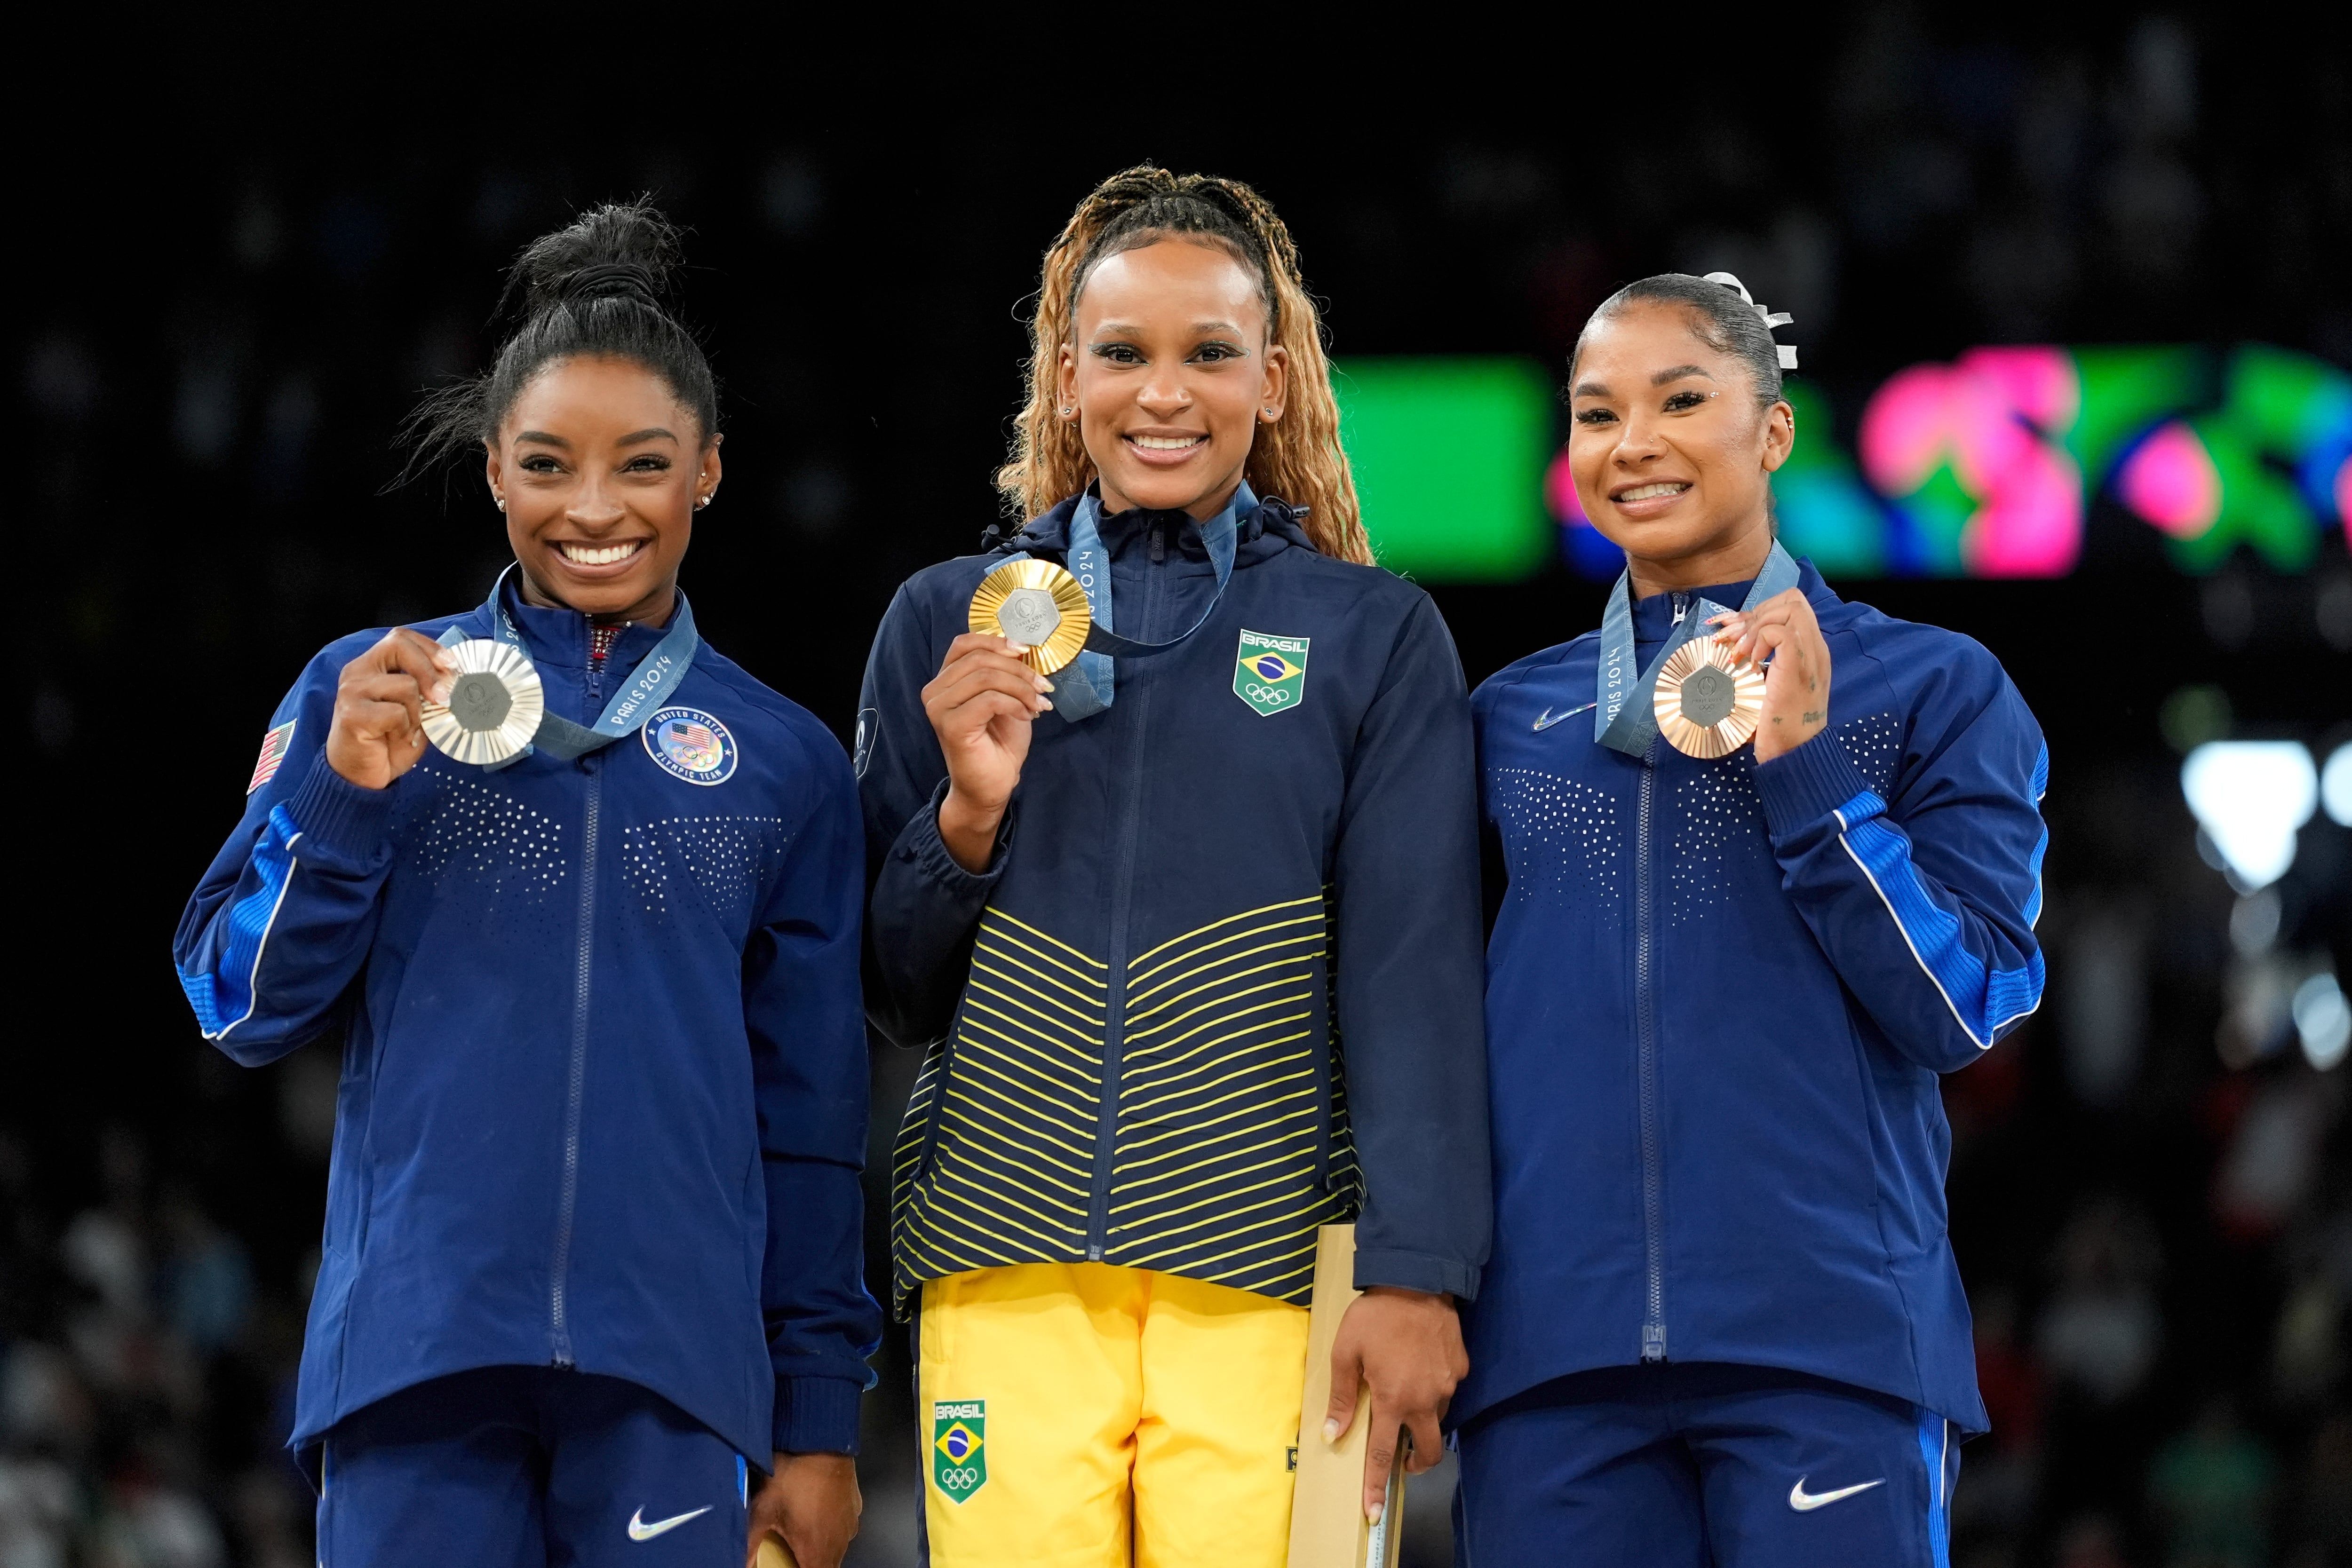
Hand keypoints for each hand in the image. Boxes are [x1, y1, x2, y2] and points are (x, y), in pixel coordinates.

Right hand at [326, 629, 455, 789]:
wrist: (361, 776)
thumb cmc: (388, 741)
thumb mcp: (414, 710)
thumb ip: (427, 690)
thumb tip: (457, 678)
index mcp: (371, 666)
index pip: (400, 637)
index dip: (430, 647)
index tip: (453, 666)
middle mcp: (357, 672)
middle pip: (399, 645)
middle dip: (430, 670)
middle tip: (445, 697)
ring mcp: (351, 691)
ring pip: (405, 685)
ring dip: (418, 712)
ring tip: (407, 730)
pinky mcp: (351, 714)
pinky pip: (396, 713)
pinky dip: (405, 730)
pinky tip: (397, 740)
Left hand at [745, 1451, 858, 1567]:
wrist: (821, 1440)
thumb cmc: (794, 1474)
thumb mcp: (763, 1509)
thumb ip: (750, 1542)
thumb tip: (742, 1561)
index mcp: (816, 1550)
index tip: (787, 1564)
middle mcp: (838, 1542)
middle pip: (826, 1566)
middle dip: (807, 1562)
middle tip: (790, 1550)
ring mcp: (849, 1525)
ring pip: (836, 1549)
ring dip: (820, 1548)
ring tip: (800, 1532)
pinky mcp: (855, 1508)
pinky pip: (843, 1529)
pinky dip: (830, 1529)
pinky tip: (815, 1513)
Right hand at [921, 632, 1053, 871]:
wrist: (991, 786)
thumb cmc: (998, 743)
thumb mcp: (1006, 697)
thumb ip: (1005, 672)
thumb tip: (1022, 647)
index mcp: (945, 680)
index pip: (964, 643)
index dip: (996, 641)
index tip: (1026, 650)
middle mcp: (935, 691)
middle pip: (979, 659)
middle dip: (1019, 669)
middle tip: (1043, 686)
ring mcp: (939, 708)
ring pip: (986, 677)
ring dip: (1021, 687)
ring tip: (1038, 703)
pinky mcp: (951, 725)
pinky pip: (990, 700)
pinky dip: (1016, 703)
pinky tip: (1028, 716)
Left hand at [1322, 1287, 1464, 1523]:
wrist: (1417, 1280)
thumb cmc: (1375, 1316)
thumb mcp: (1346, 1353)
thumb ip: (1342, 1397)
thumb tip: (1332, 1433)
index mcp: (1394, 1400)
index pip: (1384, 1455)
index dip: (1376, 1486)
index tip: (1374, 1511)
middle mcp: (1426, 1399)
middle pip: (1427, 1451)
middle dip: (1415, 1463)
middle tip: (1402, 1458)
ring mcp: (1448, 1384)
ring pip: (1438, 1416)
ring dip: (1422, 1416)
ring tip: (1405, 1391)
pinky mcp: (1461, 1367)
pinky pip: (1448, 1388)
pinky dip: (1434, 1387)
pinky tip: (1421, 1365)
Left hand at [1710, 587, 1831, 763]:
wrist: (1794, 753)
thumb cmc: (1778, 725)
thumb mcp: (1770, 685)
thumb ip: (1764, 662)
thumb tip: (1734, 644)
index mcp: (1811, 651)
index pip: (1793, 607)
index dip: (1761, 611)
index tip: (1736, 633)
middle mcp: (1816, 648)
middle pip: (1793, 599)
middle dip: (1756, 612)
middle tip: (1733, 640)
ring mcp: (1811, 656)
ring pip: (1790, 608)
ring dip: (1755, 625)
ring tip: (1739, 653)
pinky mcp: (1798, 666)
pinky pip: (1780, 631)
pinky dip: (1758, 639)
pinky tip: (1749, 663)